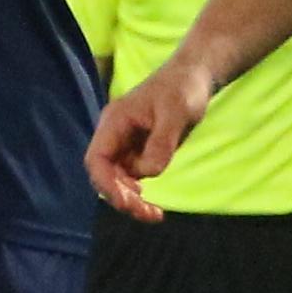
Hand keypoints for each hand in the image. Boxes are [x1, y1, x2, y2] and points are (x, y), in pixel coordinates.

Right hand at [87, 63, 212, 216]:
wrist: (194, 77)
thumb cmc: (183, 89)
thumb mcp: (177, 113)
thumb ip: (162, 142)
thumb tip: (150, 173)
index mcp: (115, 122)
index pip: (97, 159)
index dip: (106, 184)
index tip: (128, 203)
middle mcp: (114, 135)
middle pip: (105, 174)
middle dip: (121, 198)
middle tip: (149, 214)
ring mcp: (125, 144)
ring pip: (117, 180)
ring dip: (131, 200)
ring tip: (154, 214)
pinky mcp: (138, 151)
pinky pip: (132, 177)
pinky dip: (138, 194)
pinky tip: (152, 203)